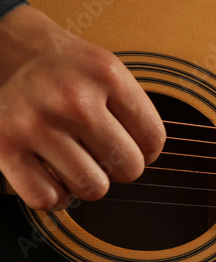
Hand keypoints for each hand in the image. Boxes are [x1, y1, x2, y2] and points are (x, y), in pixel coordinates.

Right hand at [0, 5, 164, 209]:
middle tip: (101, 153)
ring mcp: (36, 123)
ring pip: (92, 188)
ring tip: (75, 161)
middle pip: (128, 168)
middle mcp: (73, 99)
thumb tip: (148, 156)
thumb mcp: (101, 66)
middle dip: (119, 168)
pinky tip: (50, 176)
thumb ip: (128, 105)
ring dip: (87, 182)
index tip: (132, 146)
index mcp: (105, 75)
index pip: (153, 138)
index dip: (147, 151)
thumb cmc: (56, 63)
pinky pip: (46, 198)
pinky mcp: (3, 145)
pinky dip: (53, 196)